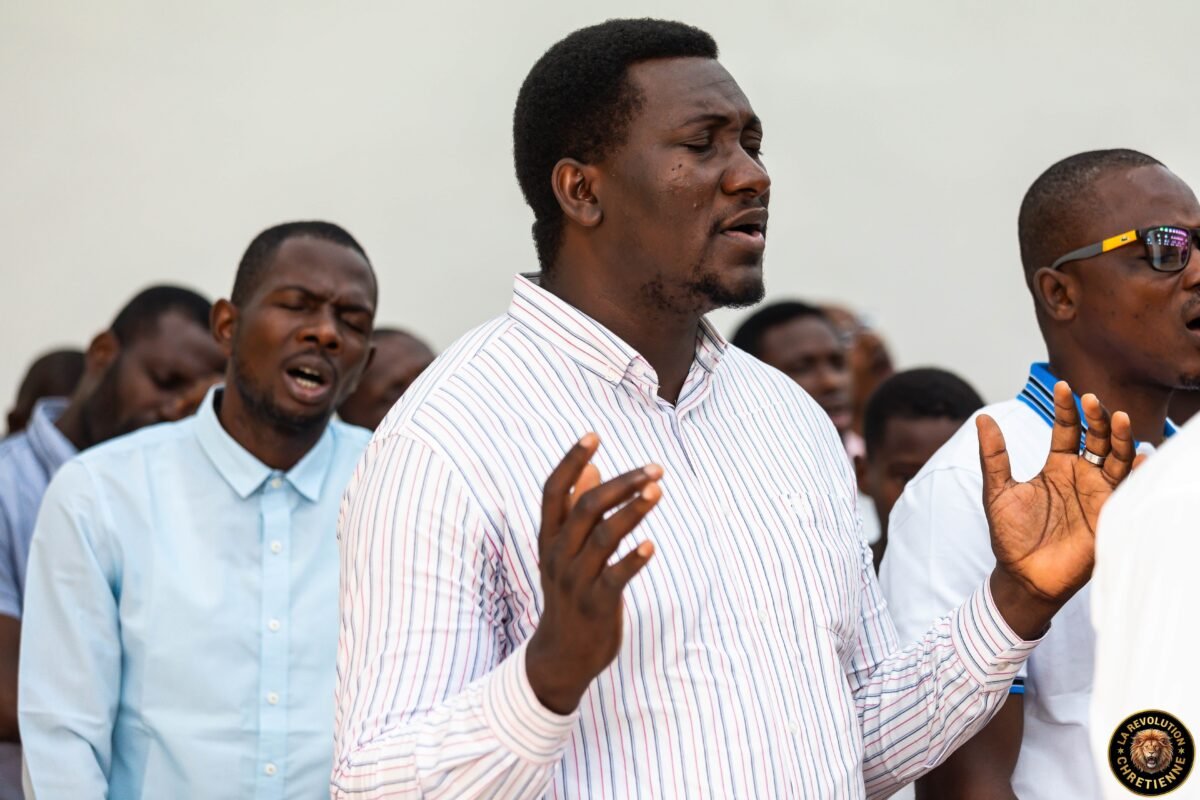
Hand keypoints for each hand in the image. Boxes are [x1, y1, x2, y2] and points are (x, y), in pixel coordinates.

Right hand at [526, 434, 660, 714]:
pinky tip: (651, 546)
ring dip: (631, 511)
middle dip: (621, 483)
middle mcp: (559, 555)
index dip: (571, 461)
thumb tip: (594, 467)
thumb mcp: (564, 551)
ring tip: (658, 491)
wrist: (562, 655)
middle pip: (585, 507)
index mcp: (550, 538)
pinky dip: (632, 560)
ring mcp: (576, 581)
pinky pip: (615, 578)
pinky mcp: (596, 605)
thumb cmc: (568, 594)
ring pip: (603, 537)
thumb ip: (575, 510)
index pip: (554, 491)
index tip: (594, 435)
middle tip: (654, 468)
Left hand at [979, 382, 1134, 638]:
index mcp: (1057, 465)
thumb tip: (982, 417)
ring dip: (1121, 438)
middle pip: (1098, 438)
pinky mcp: (1109, 514)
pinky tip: (1139, 454)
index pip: (1067, 428)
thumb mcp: (997, 490)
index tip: (1063, 385)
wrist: (1022, 576)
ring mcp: (1098, 493)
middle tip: (1094, 400)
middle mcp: (1082, 475)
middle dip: (1098, 418)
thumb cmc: (1009, 535)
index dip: (1066, 407)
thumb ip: (993, 455)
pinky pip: (1127, 489)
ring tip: (1119, 419)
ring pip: (1117, 457)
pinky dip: (1136, 471)